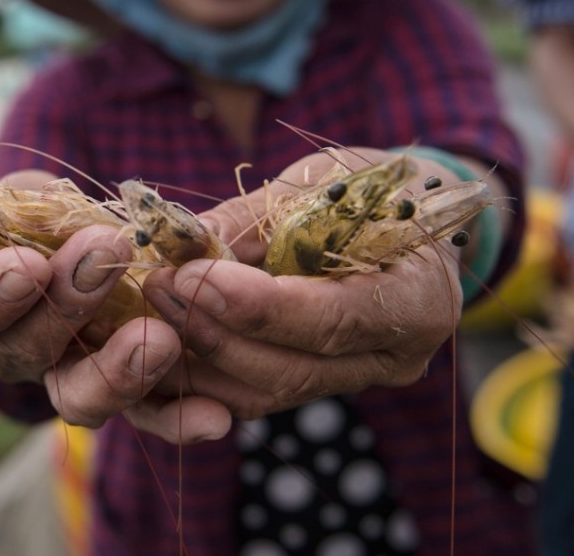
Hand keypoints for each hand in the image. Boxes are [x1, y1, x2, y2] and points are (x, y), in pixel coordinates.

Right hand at [0, 170, 230, 442]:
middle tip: (106, 255)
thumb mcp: (27, 196)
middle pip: (22, 352)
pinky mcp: (119, 393)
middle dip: (65, 306)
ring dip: (119, 370)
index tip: (30, 264)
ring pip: (78, 398)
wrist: (79, 240)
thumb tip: (54, 200)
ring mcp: (62, 378)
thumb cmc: (38, 214)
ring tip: (160, 338)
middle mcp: (8, 352)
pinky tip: (214, 418)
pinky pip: (144, 416)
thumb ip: (31, 203)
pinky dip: (178, 419)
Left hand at [140, 149, 465, 419]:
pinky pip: (254, 394)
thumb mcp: (322, 180)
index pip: (335, 319)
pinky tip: (164, 335)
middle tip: (160, 285)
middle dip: (215, 331)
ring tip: (154, 304)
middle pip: (293, 369)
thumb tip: (183, 239)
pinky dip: (203, 372)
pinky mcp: (318, 384)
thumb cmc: (369, 187)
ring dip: (197, 355)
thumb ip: (256, 217)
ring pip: (265, 392)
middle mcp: (394, 357)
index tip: (196, 275)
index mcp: (419, 298)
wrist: (406, 217)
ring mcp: (356, 379)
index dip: (260, 307)